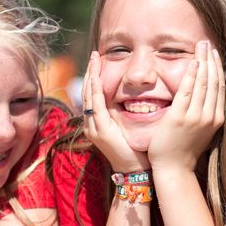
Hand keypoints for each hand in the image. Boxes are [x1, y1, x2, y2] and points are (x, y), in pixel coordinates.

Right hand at [82, 52, 149, 172]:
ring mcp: (94, 127)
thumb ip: (126, 112)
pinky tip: (97, 78)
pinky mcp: (100, 131)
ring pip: (89, 96)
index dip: (95, 76)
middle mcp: (91, 124)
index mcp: (97, 122)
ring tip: (94, 59)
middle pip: (87, 91)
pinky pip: (96, 106)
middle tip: (94, 54)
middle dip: (91, 71)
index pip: (93, 94)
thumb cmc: (136, 150)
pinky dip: (96, 91)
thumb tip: (138, 95)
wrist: (134, 171)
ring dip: (92, 76)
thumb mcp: (127, 127)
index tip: (99, 60)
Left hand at [147, 41, 225, 171]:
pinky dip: (192, 75)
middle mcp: (210, 116)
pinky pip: (188, 91)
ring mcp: (196, 117)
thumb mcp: (202, 130)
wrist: (174, 169)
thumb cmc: (185, 151)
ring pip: (204, 83)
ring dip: (203, 61)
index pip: (221, 87)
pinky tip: (193, 62)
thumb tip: (204, 97)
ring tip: (201, 46)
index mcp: (217, 119)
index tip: (215, 53)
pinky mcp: (180, 118)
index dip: (218, 68)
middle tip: (207, 43)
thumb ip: (204, 113)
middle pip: (214, 81)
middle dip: (212, 59)